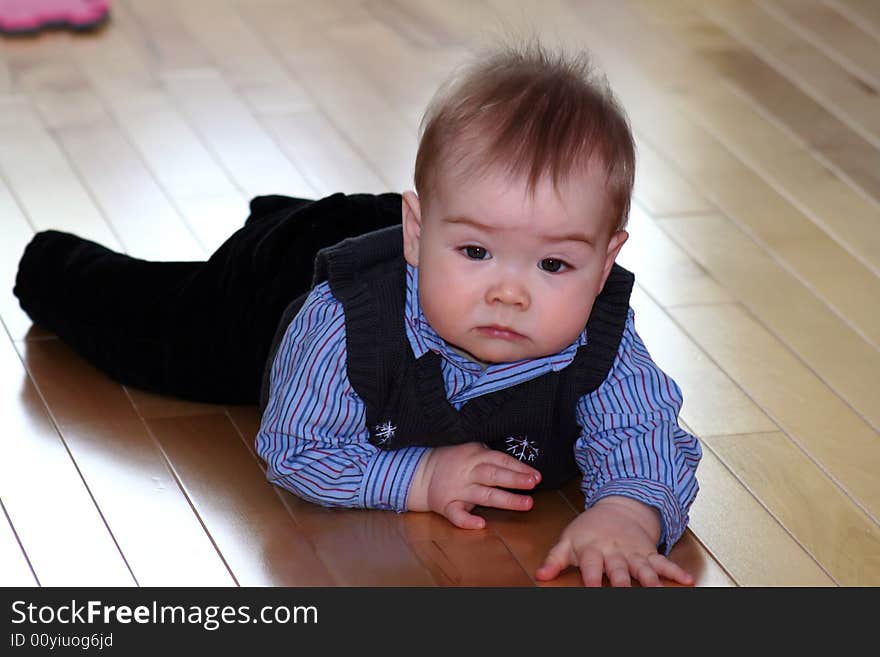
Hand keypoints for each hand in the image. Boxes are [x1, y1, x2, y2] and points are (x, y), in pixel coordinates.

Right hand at [407, 443, 540, 528]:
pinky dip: (466, 520)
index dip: (519, 467)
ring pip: (483, 494)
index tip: (536, 475)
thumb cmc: (454, 462)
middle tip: (533, 484)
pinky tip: (480, 524)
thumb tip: (521, 467)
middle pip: (494, 474)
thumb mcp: (472, 451)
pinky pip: (456, 514)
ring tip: (526, 504)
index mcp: (475, 456)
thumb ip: (492, 457)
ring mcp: (457, 490)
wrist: (420, 473)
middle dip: (514, 479)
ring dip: (505, 499)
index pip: (500, 459)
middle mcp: (468, 472)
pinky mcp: (446, 505)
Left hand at [535, 496, 693, 586]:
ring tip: (658, 594)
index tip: (593, 592)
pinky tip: (688, 580)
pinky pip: (664, 562)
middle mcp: (615, 552)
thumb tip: (540, 575)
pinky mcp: (649, 552)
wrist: (618, 506)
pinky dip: (676, 571)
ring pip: (644, 569)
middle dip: (623, 586)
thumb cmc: (589, 529)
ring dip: (651, 582)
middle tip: (626, 596)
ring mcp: (634, 552)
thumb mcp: (569, 539)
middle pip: (620, 571)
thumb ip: (555, 558)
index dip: (593, 580)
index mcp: (593, 548)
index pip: (593, 567)